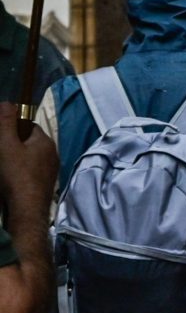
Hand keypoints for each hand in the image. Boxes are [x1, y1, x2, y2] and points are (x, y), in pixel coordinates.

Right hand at [0, 103, 57, 219]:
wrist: (26, 210)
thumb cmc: (16, 174)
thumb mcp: (6, 145)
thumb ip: (6, 123)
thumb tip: (8, 102)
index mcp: (46, 142)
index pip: (29, 126)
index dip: (13, 127)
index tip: (0, 133)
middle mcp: (52, 154)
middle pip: (29, 142)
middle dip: (12, 143)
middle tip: (0, 150)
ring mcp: (50, 171)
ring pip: (29, 158)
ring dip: (15, 158)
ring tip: (2, 166)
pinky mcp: (45, 184)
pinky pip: (30, 171)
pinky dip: (19, 171)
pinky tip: (8, 178)